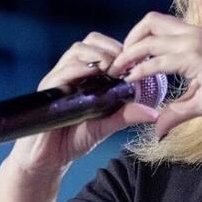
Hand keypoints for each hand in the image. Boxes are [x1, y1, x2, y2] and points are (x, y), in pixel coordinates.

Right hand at [6, 32, 159, 175]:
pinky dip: (80, 70)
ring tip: (112, 69)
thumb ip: (126, 115)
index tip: (136, 61)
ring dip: (98, 55)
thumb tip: (153, 112)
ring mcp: (58, 79)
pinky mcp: (47, 90)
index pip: (102, 47)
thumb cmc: (74, 139)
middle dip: (110, 48)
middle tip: (124, 64)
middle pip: (90, 42)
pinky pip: (62, 72)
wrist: (47, 159)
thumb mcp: (106, 125)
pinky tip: (94, 77)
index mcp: (86, 75)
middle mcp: (71, 72)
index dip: (119, 49)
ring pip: (77, 51)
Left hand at [107, 12, 201, 137]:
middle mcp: (194, 33)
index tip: (126, 61)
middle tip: (117, 62)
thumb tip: (158, 128)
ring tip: (116, 70)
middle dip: (129, 39)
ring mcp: (195, 42)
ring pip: (149, 37)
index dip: (138, 40)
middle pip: (149, 22)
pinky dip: (141, 69)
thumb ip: (177, 111)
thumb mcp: (201, 101)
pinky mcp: (196, 56)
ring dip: (128, 53)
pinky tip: (132, 80)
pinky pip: (158, 59)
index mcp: (196, 37)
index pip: (159, 27)